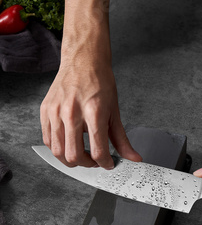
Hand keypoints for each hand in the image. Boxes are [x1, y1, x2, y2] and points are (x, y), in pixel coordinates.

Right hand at [40, 0, 140, 167]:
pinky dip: (58, 148)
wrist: (83, 60)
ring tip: (82, 154)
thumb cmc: (100, 82)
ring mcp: (55, 111)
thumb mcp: (115, 110)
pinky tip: (70, 142)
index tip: (108, 164)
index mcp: (94, 111)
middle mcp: (72, 112)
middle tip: (94, 160)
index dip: (104, 163)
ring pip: (58, 151)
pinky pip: (47, 140)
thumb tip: (133, 158)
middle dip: (87, 165)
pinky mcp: (45, 110)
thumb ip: (122, 139)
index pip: (97, 150)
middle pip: (74, 156)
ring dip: (71, 159)